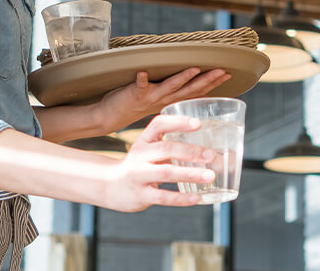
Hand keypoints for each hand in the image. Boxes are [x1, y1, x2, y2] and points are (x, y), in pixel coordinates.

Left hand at [95, 67, 230, 131]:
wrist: (110, 116)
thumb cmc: (133, 105)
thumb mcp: (157, 99)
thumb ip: (172, 91)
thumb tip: (188, 83)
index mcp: (171, 100)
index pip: (197, 91)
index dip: (213, 83)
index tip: (228, 74)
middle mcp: (164, 99)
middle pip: (190, 89)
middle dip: (207, 79)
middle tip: (222, 71)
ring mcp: (150, 97)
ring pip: (170, 86)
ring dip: (182, 78)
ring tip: (194, 68)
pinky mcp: (135, 93)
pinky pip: (139, 85)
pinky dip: (141, 79)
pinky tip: (142, 72)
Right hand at [100, 114, 215, 211]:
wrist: (108, 186)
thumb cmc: (138, 166)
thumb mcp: (147, 150)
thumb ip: (170, 146)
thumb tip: (207, 149)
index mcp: (144, 140)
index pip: (159, 124)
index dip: (178, 122)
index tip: (198, 123)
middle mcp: (139, 155)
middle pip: (166, 149)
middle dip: (190, 151)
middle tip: (211, 155)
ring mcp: (138, 176)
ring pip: (166, 173)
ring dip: (190, 174)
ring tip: (210, 176)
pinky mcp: (140, 195)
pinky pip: (163, 197)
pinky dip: (181, 198)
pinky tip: (196, 198)